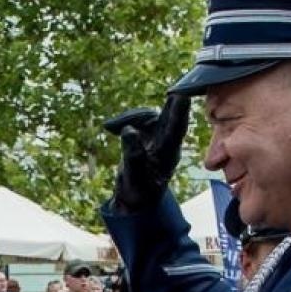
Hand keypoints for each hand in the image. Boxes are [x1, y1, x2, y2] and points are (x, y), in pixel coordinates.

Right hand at [107, 94, 190, 212]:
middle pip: (167, 118)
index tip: (181, 96)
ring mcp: (156, 139)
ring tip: (109, 127)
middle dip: (169, 104)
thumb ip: (132, 155)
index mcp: (168, 154)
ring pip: (148, 117)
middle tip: (174, 91)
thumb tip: (129, 130)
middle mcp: (165, 144)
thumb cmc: (137, 193)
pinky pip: (137, 121)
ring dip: (130, 117)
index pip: (176, 129)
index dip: (179, 113)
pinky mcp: (145, 137)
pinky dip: (124, 121)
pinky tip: (109, 128)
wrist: (133, 199)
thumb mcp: (133, 177)